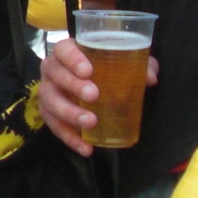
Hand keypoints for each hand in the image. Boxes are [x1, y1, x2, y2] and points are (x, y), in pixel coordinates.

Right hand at [36, 33, 157, 155]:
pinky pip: (53, 126)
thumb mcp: (123, 62)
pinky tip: (86, 148)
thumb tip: (150, 78)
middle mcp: (52, 69)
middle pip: (55, 74)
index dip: (72, 58)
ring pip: (49, 101)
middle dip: (72, 85)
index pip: (63, 49)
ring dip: (69, 113)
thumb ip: (139, 65)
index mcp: (67, 52)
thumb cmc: (104, 68)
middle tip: (94, 95)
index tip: (88, 71)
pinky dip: (69, 138)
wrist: (85, 84)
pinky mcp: (48, 113)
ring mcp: (47, 91)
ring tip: (90, 123)